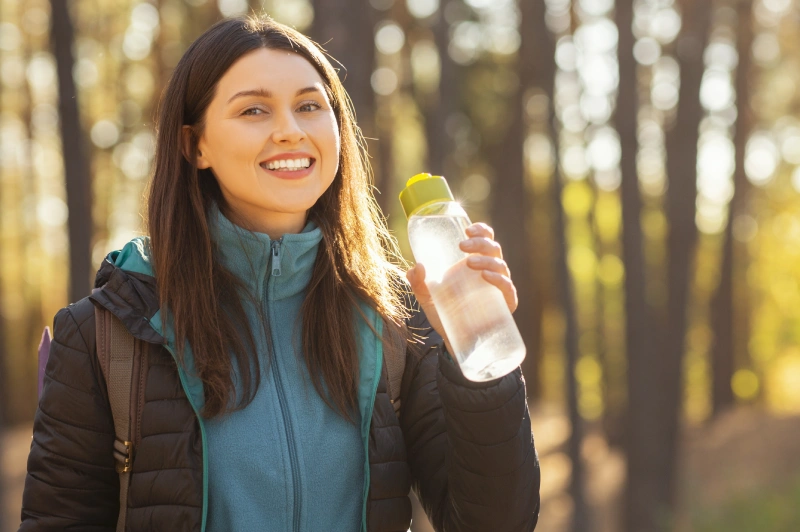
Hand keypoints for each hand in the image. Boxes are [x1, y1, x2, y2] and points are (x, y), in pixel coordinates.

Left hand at [405, 223, 518, 354]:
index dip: (481, 230)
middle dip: (480, 242)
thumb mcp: (427, 297)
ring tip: (469, 263)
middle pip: (493, 248)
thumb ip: (418, 282)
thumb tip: (416, 267)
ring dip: (486, 260)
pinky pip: (507, 287)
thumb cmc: (444, 314)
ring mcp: (499, 287)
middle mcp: (489, 271)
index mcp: (474, 263)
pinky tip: (486, 277)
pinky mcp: (506, 303)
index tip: (467, 229)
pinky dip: (498, 279)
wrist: (455, 341)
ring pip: (500, 265)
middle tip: (462, 246)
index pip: (484, 239)